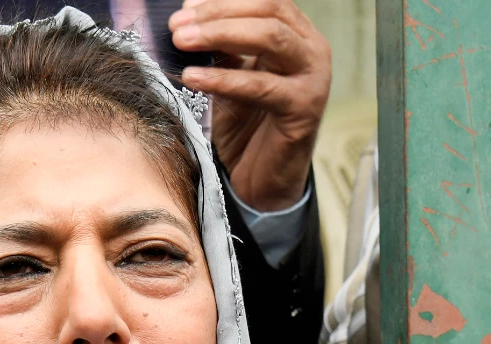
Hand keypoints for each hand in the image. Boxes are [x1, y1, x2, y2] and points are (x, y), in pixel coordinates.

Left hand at [170, 0, 329, 211]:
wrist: (263, 179)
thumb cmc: (248, 125)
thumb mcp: (230, 76)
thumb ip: (220, 47)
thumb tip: (188, 14)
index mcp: (297, 35)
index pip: (264, 1)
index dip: (223, 1)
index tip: (184, 9)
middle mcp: (312, 50)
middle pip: (268, 12)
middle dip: (218, 14)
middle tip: (177, 25)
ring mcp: (313, 78)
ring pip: (270, 38)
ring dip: (221, 35)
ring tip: (182, 42)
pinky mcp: (304, 109)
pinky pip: (261, 86)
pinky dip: (224, 80)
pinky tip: (193, 78)